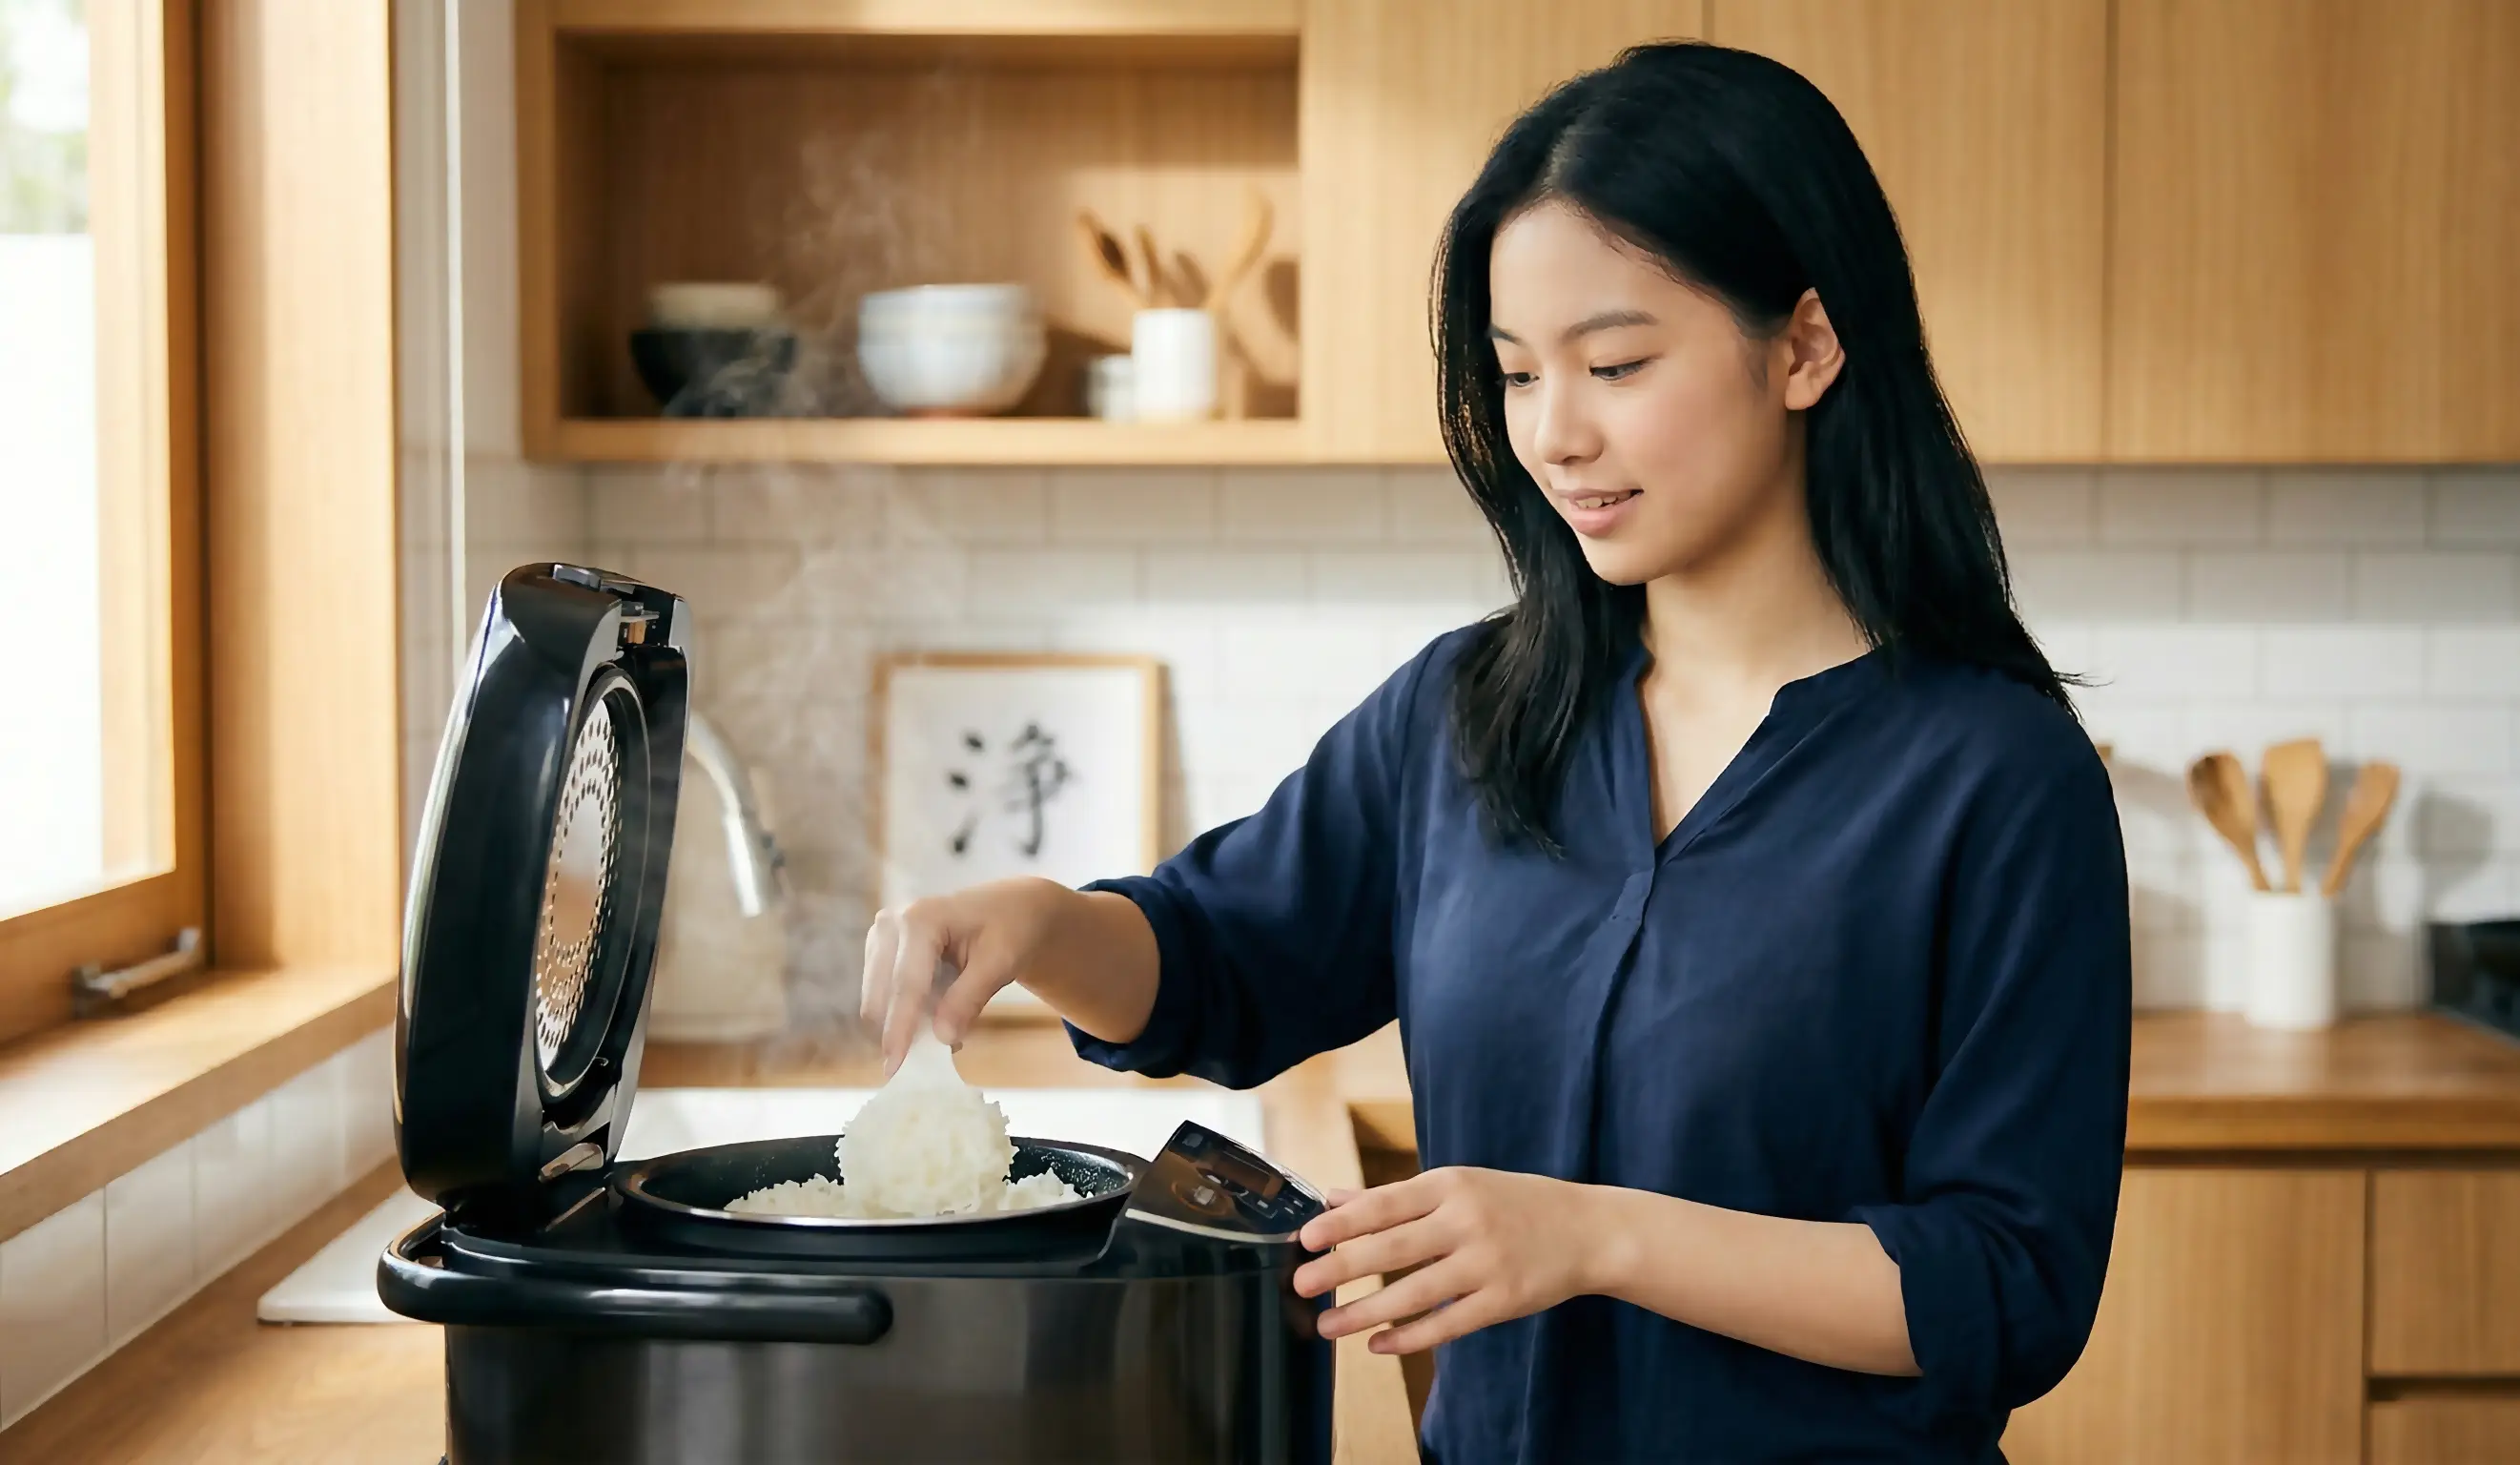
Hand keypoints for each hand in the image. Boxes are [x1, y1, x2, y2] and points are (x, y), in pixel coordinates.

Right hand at [858, 878, 1072, 1072]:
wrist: (1010, 908)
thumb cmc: (1010, 928)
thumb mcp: (1000, 962)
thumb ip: (969, 998)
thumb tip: (942, 1037)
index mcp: (920, 919)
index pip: (906, 984)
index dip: (900, 1028)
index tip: (895, 1066)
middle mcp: (890, 924)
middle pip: (883, 994)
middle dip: (900, 1031)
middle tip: (928, 1060)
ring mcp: (881, 936)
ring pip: (878, 998)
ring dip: (905, 1022)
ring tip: (946, 1027)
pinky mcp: (881, 951)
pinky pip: (884, 993)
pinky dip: (908, 1012)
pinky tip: (937, 1014)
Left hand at [1290, 1167, 1607, 1355]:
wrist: (1588, 1230)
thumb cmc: (1515, 1203)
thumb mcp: (1459, 1185)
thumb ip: (1397, 1196)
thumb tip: (1335, 1198)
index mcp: (1451, 1185)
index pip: (1385, 1204)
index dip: (1343, 1222)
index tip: (1307, 1237)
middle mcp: (1466, 1221)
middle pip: (1392, 1249)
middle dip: (1341, 1268)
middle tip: (1301, 1284)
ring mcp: (1486, 1263)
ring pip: (1413, 1293)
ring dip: (1365, 1312)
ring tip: (1328, 1325)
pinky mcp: (1503, 1301)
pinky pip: (1447, 1324)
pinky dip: (1409, 1337)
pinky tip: (1378, 1345)